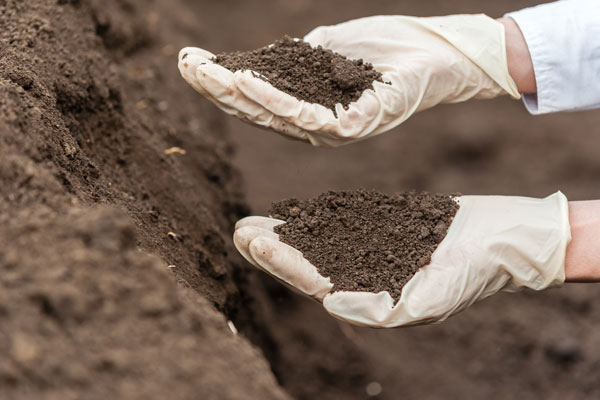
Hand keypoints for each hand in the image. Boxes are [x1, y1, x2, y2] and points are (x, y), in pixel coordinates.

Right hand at [179, 14, 519, 146]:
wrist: (439, 51)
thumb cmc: (386, 49)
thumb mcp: (326, 52)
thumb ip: (292, 62)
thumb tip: (256, 62)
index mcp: (307, 110)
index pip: (254, 100)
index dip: (219, 82)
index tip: (188, 60)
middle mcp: (316, 128)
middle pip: (257, 112)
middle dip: (217, 87)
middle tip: (185, 64)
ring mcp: (335, 131)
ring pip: (275, 118)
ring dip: (236, 94)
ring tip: (205, 71)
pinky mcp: (356, 126)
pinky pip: (308, 118)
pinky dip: (275, 99)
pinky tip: (248, 79)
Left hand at [233, 193, 569, 326]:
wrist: (507, 238)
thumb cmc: (478, 268)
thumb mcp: (435, 293)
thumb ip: (385, 309)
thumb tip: (333, 305)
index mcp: (373, 300)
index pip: (318, 283)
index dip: (285, 264)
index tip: (256, 241)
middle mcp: (367, 280)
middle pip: (310, 267)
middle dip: (273, 251)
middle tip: (238, 230)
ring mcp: (373, 256)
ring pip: (318, 247)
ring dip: (285, 236)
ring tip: (251, 222)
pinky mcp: (381, 233)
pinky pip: (340, 228)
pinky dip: (313, 221)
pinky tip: (289, 212)